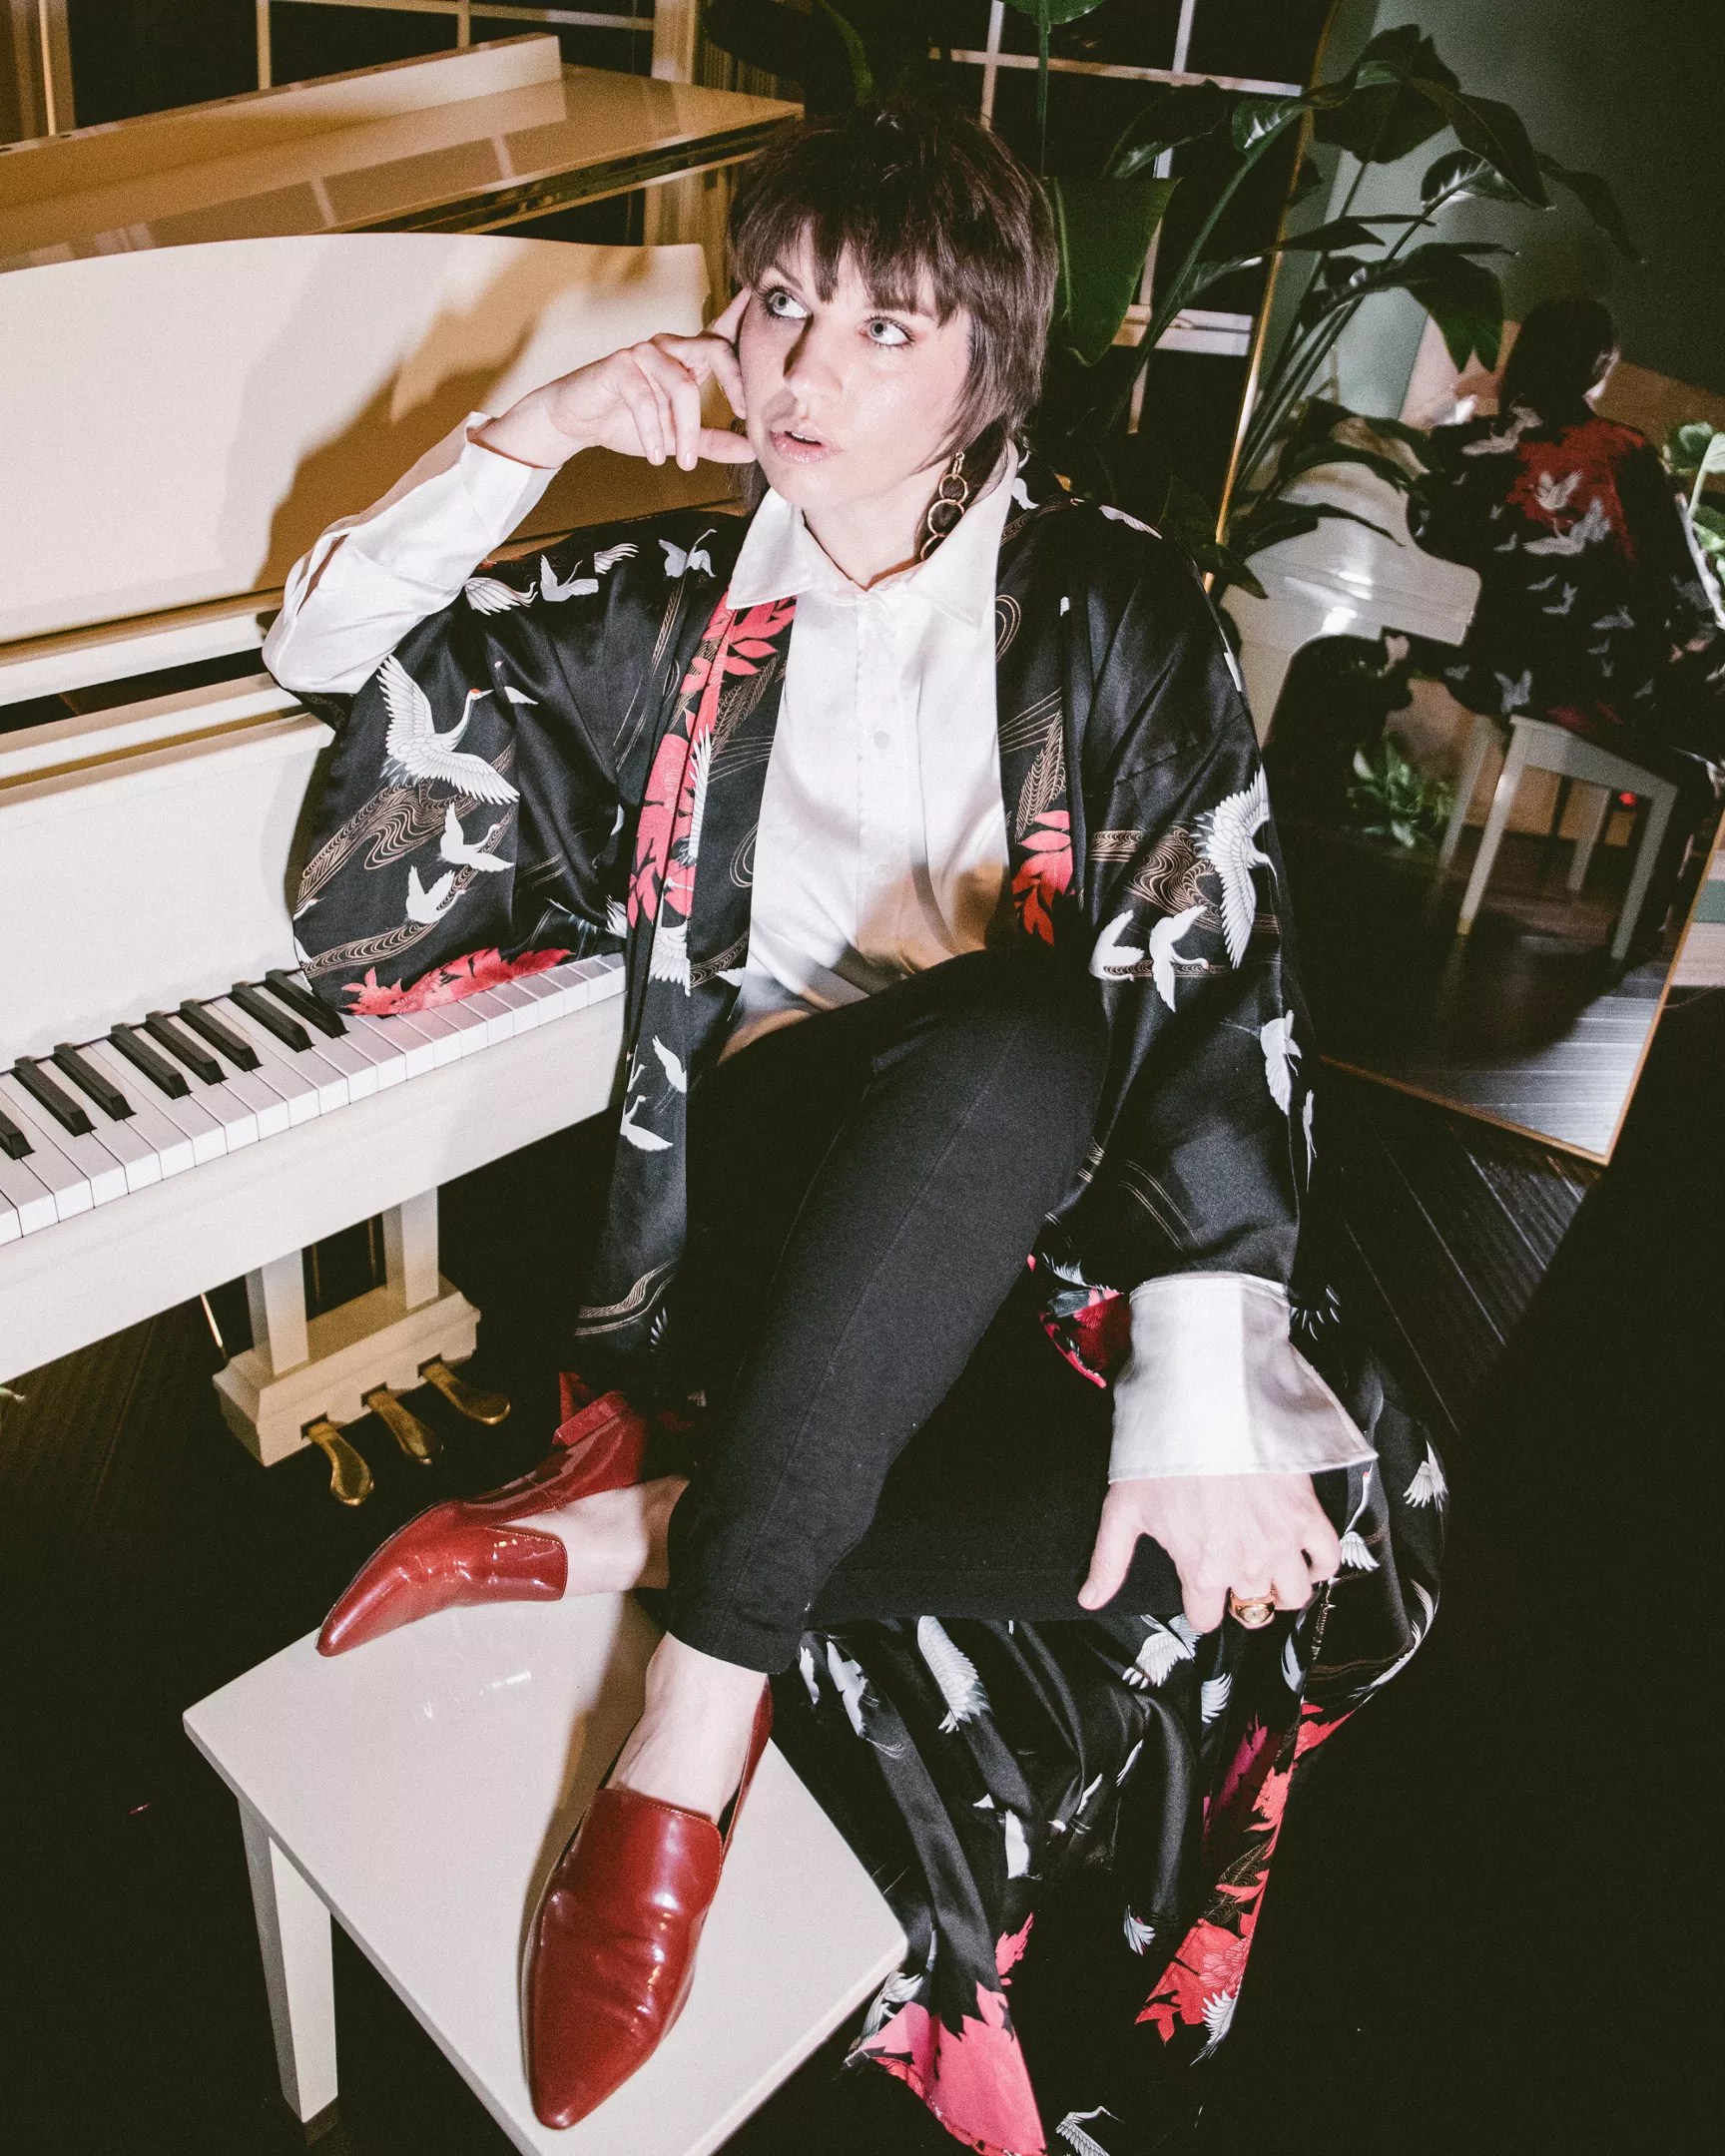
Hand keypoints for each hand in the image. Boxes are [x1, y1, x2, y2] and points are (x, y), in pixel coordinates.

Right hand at [477, 287, 755, 471]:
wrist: (577, 423)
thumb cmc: (626, 422)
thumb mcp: (677, 438)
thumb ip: (714, 442)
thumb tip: (752, 450)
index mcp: (685, 359)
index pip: (720, 335)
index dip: (743, 319)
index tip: (763, 303)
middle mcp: (668, 348)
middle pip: (713, 348)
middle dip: (733, 382)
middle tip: (742, 416)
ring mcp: (643, 353)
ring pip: (682, 385)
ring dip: (686, 429)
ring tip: (685, 462)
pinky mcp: (619, 366)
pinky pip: (646, 399)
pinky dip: (653, 432)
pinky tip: (657, 456)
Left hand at [1078, 1473, 1341, 1635]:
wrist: (1206, 1406)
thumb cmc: (1160, 1454)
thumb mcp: (1123, 1508)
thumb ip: (1109, 1561)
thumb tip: (1089, 1600)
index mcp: (1201, 1569)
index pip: (1207, 1619)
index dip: (1201, 1606)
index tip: (1200, 1589)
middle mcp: (1244, 1565)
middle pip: (1252, 1608)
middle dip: (1241, 1595)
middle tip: (1233, 1566)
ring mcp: (1281, 1541)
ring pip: (1294, 1594)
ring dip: (1282, 1589)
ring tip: (1270, 1569)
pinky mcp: (1307, 1515)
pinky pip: (1328, 1558)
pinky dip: (1320, 1564)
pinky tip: (1305, 1556)